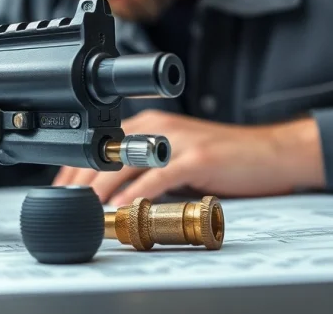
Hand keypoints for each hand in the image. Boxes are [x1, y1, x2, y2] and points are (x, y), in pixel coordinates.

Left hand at [53, 110, 324, 205]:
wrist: (271, 153)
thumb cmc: (225, 157)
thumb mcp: (177, 155)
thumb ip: (146, 166)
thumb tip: (115, 191)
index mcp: (150, 124)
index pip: (100, 144)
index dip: (76, 168)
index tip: (61, 190)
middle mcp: (159, 127)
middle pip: (105, 153)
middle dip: (80, 181)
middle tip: (66, 204)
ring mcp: (177, 142)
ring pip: (125, 165)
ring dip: (100, 189)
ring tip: (85, 208)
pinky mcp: (196, 159)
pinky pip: (156, 178)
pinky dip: (136, 195)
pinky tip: (122, 208)